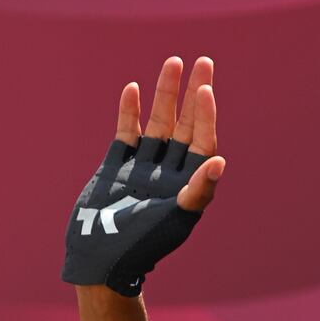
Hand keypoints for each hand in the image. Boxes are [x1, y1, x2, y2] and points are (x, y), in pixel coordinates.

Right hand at [61, 55, 225, 295]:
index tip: (205, 89)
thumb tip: (219, 161)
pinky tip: (133, 88)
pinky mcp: (117, 168)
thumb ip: (198, 191)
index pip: (202, 143)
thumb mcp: (174, 220)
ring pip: (158, 125)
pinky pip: (127, 135)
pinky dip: (130, 113)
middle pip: (186, 127)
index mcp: (186, 188)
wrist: (100, 258)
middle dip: (193, 94)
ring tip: (173, 63)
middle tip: (203, 61)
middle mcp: (168, 175)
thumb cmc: (141, 245)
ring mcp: (142, 169)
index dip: (206, 116)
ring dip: (165, 95)